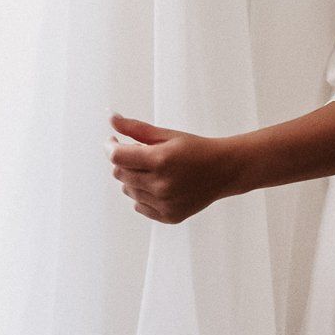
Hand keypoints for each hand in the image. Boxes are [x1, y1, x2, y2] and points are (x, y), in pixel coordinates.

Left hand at [108, 112, 242, 223]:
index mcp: (160, 160)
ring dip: (133, 178)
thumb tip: (111, 118)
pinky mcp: (169, 216)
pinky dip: (142, 195)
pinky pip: (139, 206)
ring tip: (153, 170)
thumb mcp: (168, 135)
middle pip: (120, 174)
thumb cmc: (196, 149)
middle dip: (123, 161)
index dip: (110, 147)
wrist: (224, 170)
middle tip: (139, 154)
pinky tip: (158, 185)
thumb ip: (137, 129)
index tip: (113, 141)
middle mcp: (161, 184)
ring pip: (128, 190)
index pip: (117, 157)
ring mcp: (165, 203)